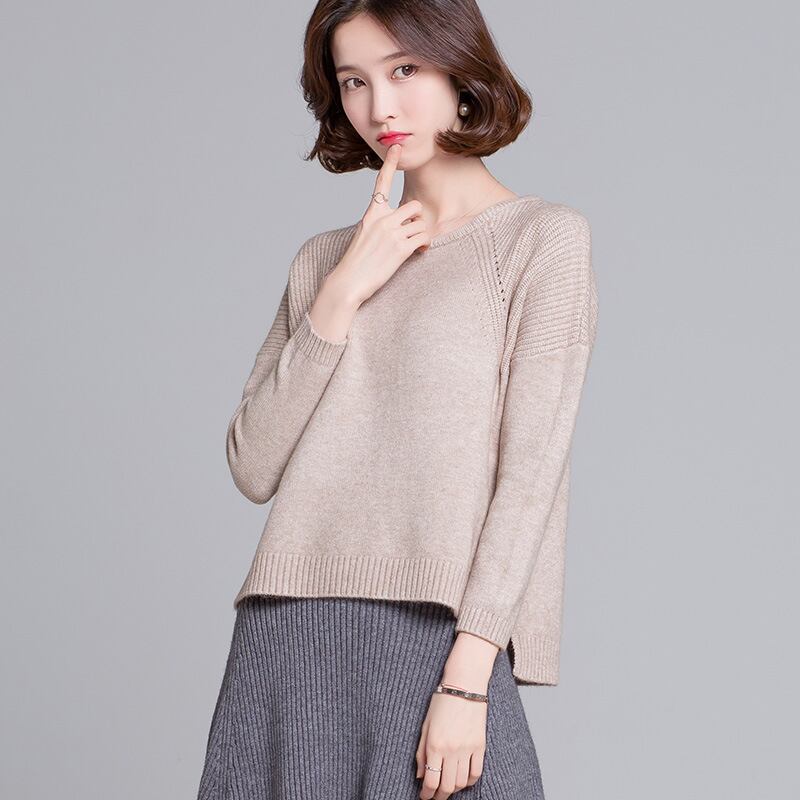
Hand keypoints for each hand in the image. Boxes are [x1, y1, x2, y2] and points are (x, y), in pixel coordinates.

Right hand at [330, 142, 430, 307]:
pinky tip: (418, 252)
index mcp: (371, 214)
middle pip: (414, 207)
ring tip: (411, 246)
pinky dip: (424, 245)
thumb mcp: (364, 235)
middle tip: (410, 233)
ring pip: (421, 224)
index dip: (390, 164)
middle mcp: (382, 219)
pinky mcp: (400, 249)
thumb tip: (403, 226)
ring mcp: (392, 233)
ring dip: (420, 234)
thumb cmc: (356, 262)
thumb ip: (381, 225)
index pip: (382, 183)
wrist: (348, 282)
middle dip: (416, 220)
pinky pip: (423, 238)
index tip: (397, 146)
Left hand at [415, 689, 487, 798]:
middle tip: (435, 797)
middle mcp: (452, 750)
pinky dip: (469, 781)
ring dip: (453, 789)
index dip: (426, 795)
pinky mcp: (480, 746)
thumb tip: (420, 776)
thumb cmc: (442, 702)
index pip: (431, 781)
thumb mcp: (426, 725)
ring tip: (447, 787)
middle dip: (439, 796)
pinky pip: (476, 773)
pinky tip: (462, 779)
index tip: (424, 797)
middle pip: (447, 786)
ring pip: (461, 783)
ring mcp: (468, 749)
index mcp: (435, 744)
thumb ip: (421, 752)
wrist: (465, 685)